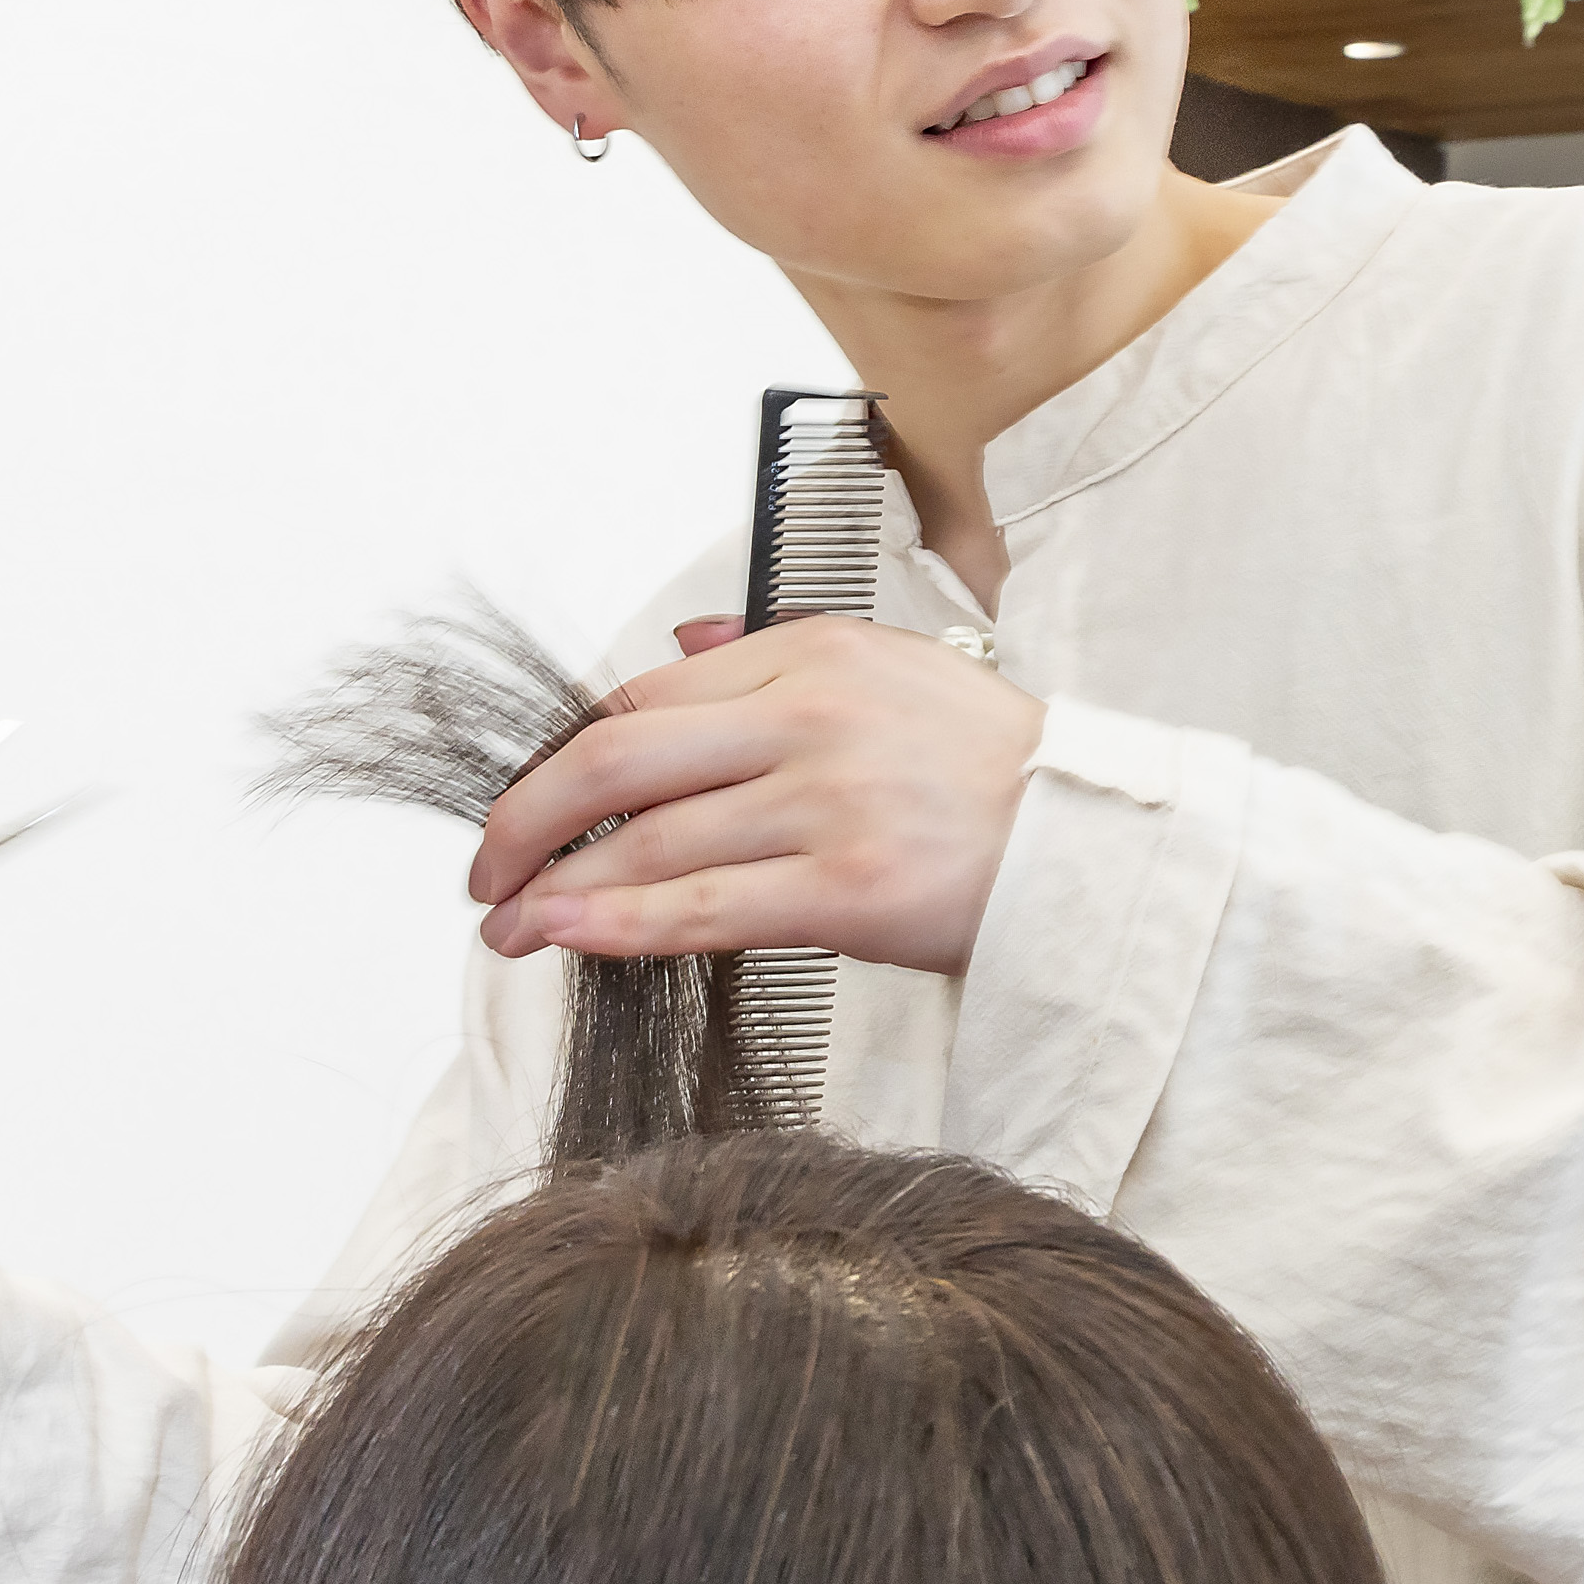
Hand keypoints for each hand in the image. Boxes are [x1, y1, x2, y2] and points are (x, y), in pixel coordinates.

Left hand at [471, 615, 1045, 975]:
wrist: (1098, 841)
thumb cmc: (993, 772)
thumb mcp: (891, 672)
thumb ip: (775, 660)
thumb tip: (678, 647)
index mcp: (813, 651)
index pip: (644, 698)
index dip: (564, 760)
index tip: (530, 807)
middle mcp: (810, 714)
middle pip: (617, 758)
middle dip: (527, 819)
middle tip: (486, 869)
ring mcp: (828, 799)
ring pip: (647, 842)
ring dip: (556, 889)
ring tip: (510, 924)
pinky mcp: (850, 886)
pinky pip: (704, 907)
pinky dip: (619, 925)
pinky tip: (566, 936)